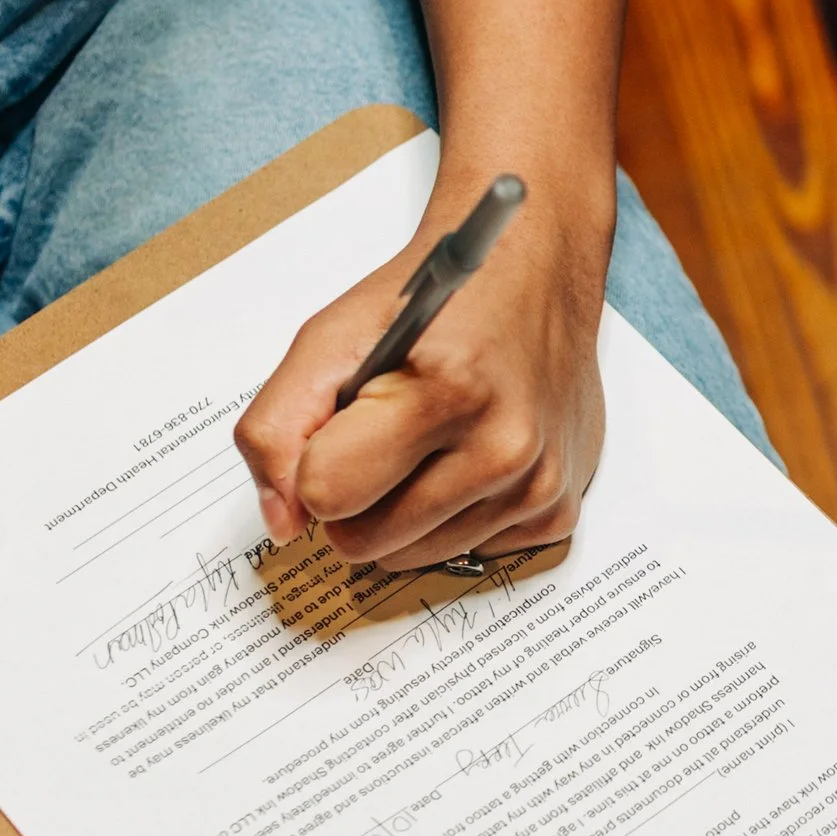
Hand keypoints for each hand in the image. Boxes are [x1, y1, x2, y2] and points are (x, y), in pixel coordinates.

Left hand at [235, 177, 610, 572]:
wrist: (536, 275)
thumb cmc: (437, 304)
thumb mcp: (333, 336)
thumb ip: (278, 426)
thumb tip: (283, 520)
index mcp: (444, 391)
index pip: (327, 493)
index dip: (314, 463)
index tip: (339, 429)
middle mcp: (503, 448)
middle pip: (364, 542)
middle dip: (355, 497)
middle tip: (380, 437)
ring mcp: (537, 487)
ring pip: (408, 559)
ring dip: (401, 512)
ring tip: (427, 444)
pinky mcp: (557, 512)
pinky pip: (461, 555)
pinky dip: (451, 518)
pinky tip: (468, 460)